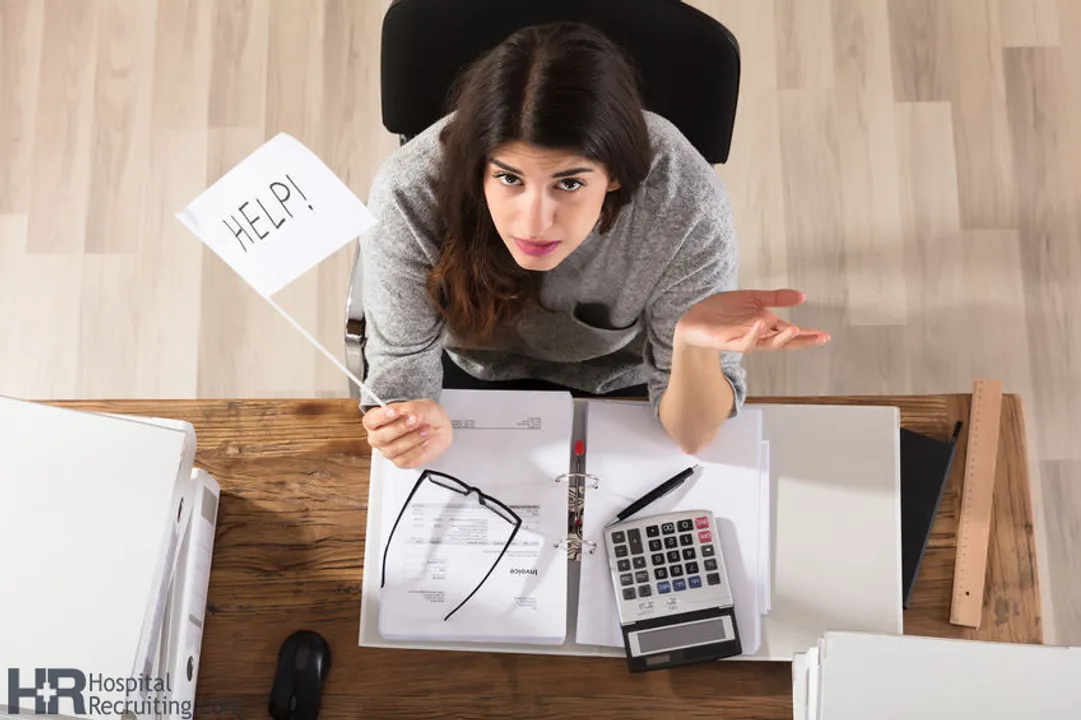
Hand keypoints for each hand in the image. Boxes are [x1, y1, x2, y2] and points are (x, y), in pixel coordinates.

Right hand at [362, 399, 453, 468]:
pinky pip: (404, 459)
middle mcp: (379, 437)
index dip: (381, 417)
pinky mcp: (400, 461)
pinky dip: (417, 449)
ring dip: (412, 438)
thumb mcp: (420, 406)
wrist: (440, 428)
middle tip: (414, 420)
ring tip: (426, 430)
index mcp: (377, 420)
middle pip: (379, 438)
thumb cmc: (424, 415)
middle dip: (399, 428)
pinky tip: (425, 441)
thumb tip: (411, 416)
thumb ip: (412, 409)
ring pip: (393, 449)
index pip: (370, 420)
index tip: (395, 411)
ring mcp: (388, 450)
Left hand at [674, 289, 829, 352]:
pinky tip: (761, 324)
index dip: (808, 334)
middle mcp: (759, 335)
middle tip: (819, 338)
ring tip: (794, 329)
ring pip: (766, 343)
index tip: (825, 335)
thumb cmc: (724, 311)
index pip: (791, 332)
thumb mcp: (753, 298)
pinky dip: (753, 334)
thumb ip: (777, 298)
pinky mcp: (729, 341)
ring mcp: (745, 339)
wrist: (696, 317)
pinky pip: (744, 341)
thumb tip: (803, 296)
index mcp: (766, 326)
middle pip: (784, 341)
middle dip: (801, 340)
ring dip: (780, 338)